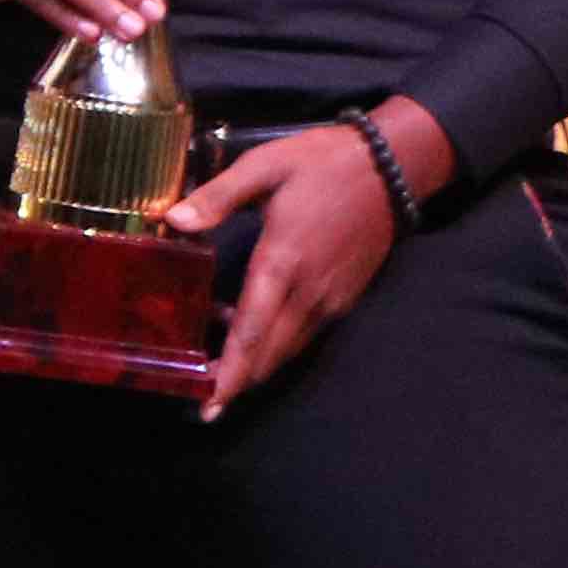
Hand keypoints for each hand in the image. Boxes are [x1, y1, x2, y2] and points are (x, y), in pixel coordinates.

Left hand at [163, 100, 444, 413]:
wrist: (394, 165)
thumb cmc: (323, 162)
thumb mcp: (264, 166)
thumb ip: (217, 197)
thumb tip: (173, 221)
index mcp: (284, 262)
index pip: (252, 332)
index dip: (230, 373)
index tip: (209, 406)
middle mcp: (310, 291)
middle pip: (269, 353)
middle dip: (237, 382)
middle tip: (202, 399)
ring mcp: (332, 297)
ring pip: (288, 348)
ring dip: (255, 363)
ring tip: (216, 368)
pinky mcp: (344, 296)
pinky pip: (304, 332)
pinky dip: (275, 342)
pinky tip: (243, 325)